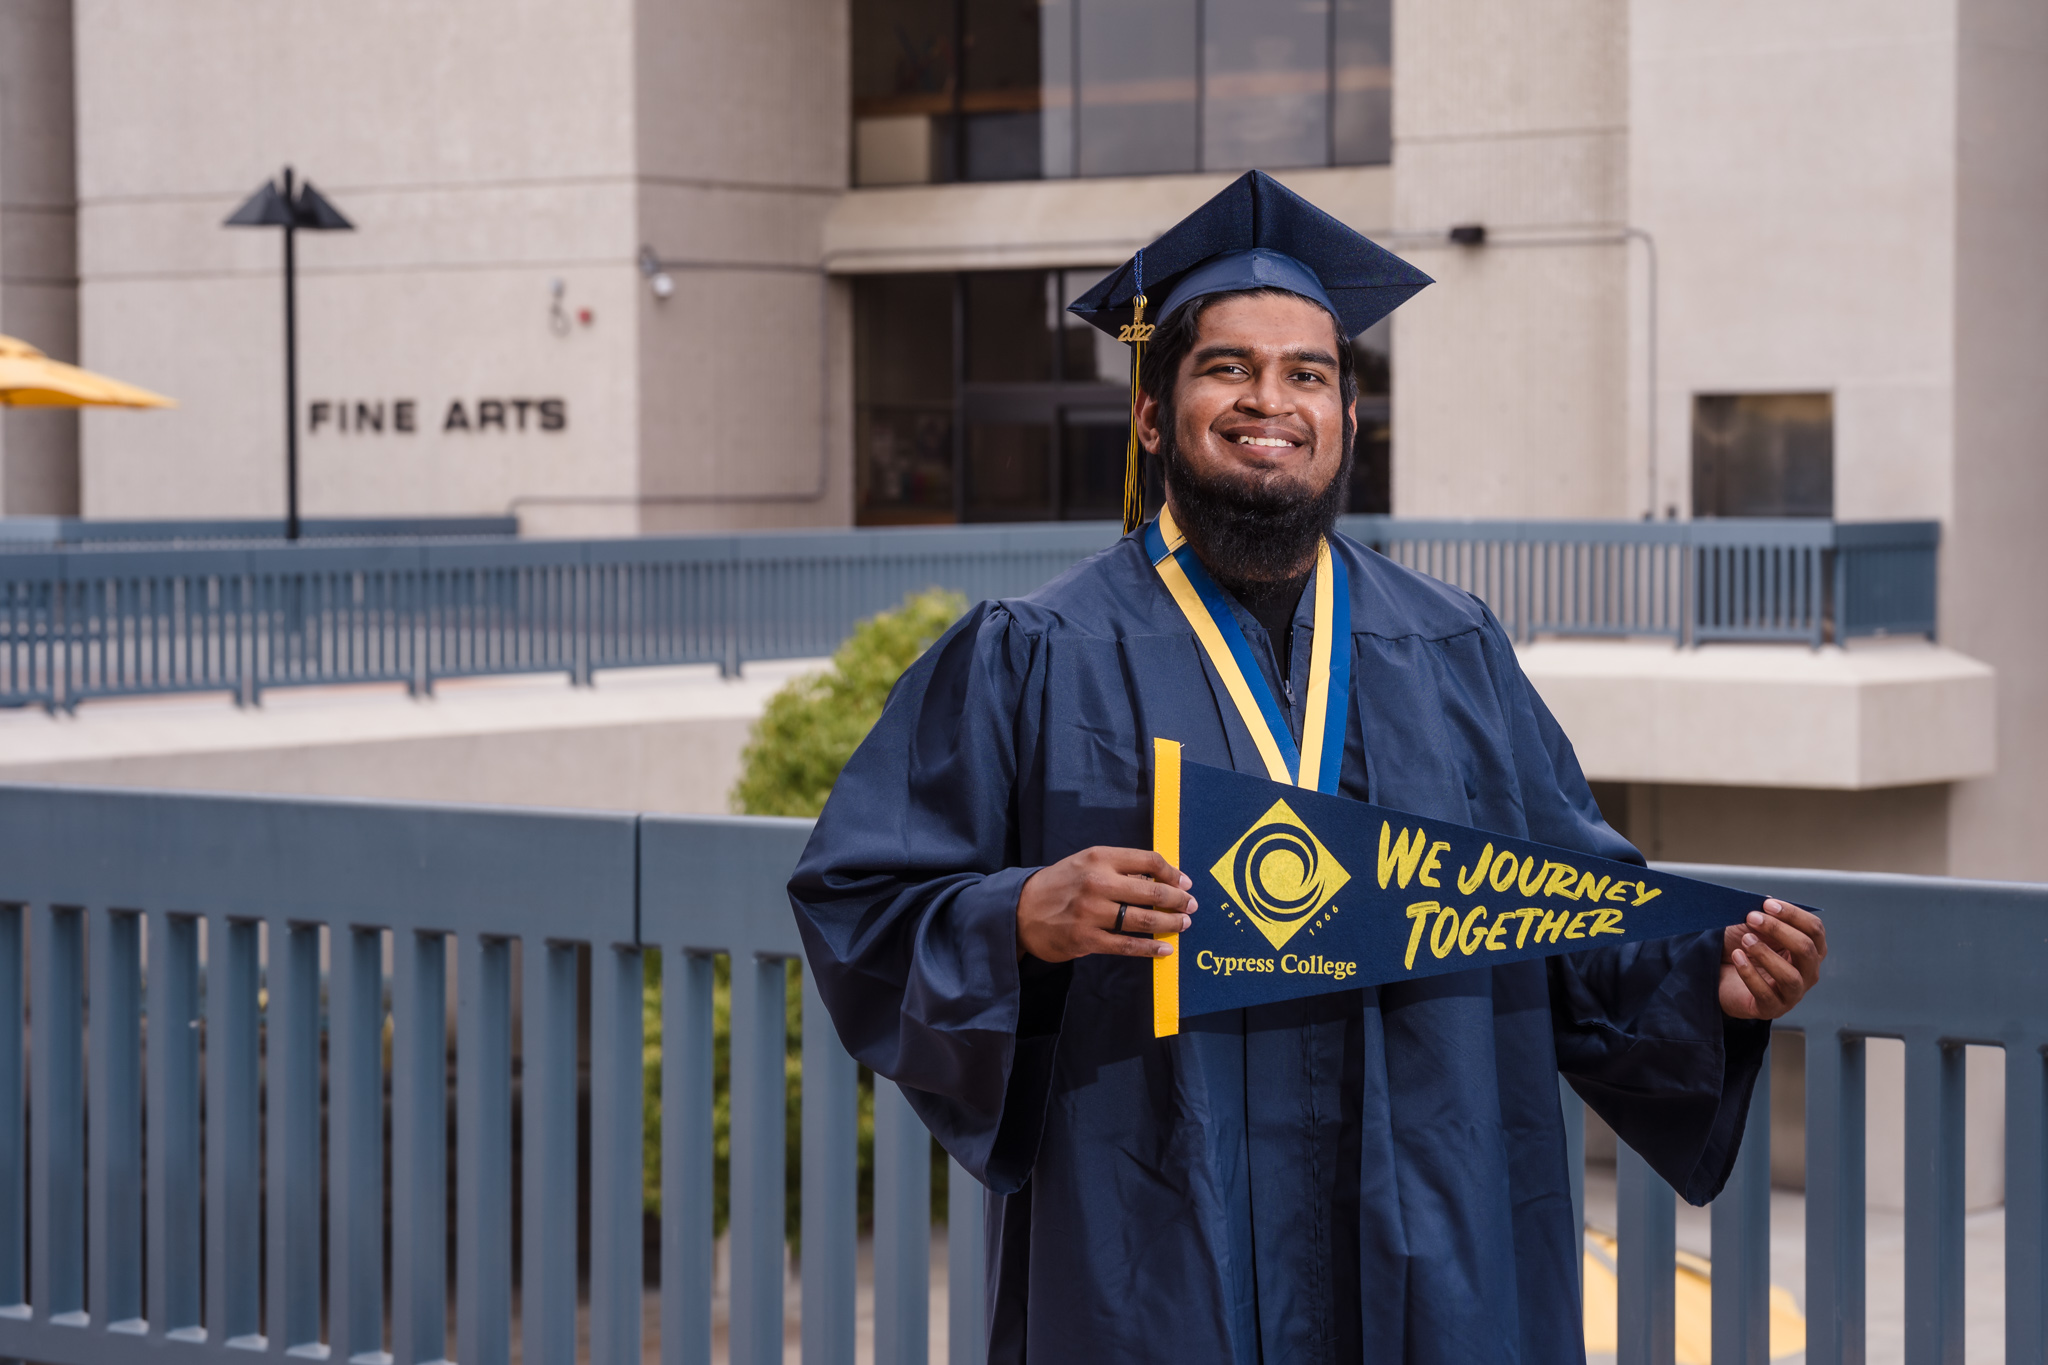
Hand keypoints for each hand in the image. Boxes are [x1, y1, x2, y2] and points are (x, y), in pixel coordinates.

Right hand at [1016, 847, 1195, 962]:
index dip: (1173, 873)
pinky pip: (1127, 945)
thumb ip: (1119, 868)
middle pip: (1152, 891)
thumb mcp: (1085, 863)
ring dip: (1169, 923)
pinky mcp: (1087, 940)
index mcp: (1099, 858)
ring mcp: (1092, 913)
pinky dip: (1150, 948)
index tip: (1185, 883)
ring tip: (1183, 925)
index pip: (1148, 861)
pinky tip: (1164, 949)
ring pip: (1143, 920)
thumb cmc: (1060, 884)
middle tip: (1191, 906)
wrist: (1020, 910)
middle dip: (1178, 900)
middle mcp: (1097, 882)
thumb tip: (1161, 880)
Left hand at [1719, 899, 1825, 1019]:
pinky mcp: (1772, 1008)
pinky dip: (1750, 974)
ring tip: (1746, 940)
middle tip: (1752, 918)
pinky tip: (1738, 958)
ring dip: (1767, 954)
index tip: (1767, 905)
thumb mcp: (1752, 928)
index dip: (1793, 914)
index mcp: (1810, 950)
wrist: (1721, 977)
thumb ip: (1763, 916)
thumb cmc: (1743, 950)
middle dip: (1779, 930)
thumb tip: (1767, 902)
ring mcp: (1792, 993)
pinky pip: (1766, 994)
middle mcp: (1808, 973)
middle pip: (1806, 950)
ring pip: (1791, 976)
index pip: (1814, 930)